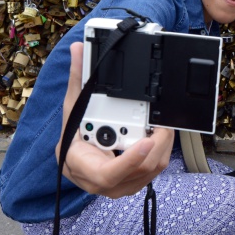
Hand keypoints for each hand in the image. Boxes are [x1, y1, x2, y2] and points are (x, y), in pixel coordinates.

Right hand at [55, 42, 174, 197]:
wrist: (74, 159)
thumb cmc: (72, 136)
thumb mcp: (72, 106)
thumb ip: (77, 78)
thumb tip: (78, 49)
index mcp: (83, 167)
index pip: (109, 172)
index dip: (131, 160)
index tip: (146, 140)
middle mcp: (103, 183)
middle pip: (140, 169)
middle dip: (157, 143)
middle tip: (162, 123)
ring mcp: (121, 185)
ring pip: (152, 171)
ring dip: (162, 146)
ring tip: (161, 126)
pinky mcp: (134, 182)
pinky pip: (155, 171)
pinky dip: (160, 151)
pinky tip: (157, 135)